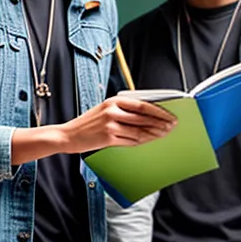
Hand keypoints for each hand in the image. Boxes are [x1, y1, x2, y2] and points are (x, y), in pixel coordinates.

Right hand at [61, 97, 176, 151]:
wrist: (68, 135)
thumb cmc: (89, 123)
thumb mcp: (105, 110)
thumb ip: (124, 110)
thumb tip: (148, 115)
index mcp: (114, 100)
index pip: (143, 104)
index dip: (159, 111)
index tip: (170, 115)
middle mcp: (113, 110)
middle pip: (144, 117)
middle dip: (161, 123)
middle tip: (172, 127)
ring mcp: (110, 124)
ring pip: (139, 130)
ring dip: (154, 133)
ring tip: (164, 134)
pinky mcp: (108, 138)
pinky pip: (131, 140)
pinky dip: (142, 141)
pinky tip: (149, 140)